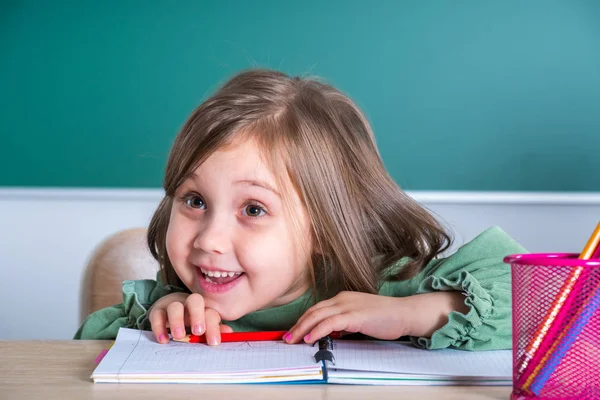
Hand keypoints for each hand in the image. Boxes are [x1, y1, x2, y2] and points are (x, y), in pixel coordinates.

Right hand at [148, 292, 232, 344]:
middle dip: (197, 315)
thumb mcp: (203, 328)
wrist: (168, 311)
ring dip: (177, 321)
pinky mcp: (158, 311)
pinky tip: (163, 340)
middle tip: (198, 331)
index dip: (213, 327)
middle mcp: (189, 304)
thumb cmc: (191, 322)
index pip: (211, 313)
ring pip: (175, 306)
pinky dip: (159, 327)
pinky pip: (157, 315)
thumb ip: (214, 330)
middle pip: (195, 300)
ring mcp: (172, 306)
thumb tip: (229, 333)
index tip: (214, 342)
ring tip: (179, 336)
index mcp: (203, 309)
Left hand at [284, 291, 411, 344]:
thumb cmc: (385, 317)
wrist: (404, 313)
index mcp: (343, 298)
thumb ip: (345, 323)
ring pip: (318, 315)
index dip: (303, 320)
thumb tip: (334, 332)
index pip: (317, 308)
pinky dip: (317, 330)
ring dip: (302, 328)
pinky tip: (309, 338)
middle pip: (313, 311)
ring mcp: (348, 306)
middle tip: (286, 337)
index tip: (294, 331)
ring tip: (292, 339)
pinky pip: (330, 323)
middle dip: (297, 325)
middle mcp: (342, 299)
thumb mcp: (360, 318)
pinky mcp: (354, 315)